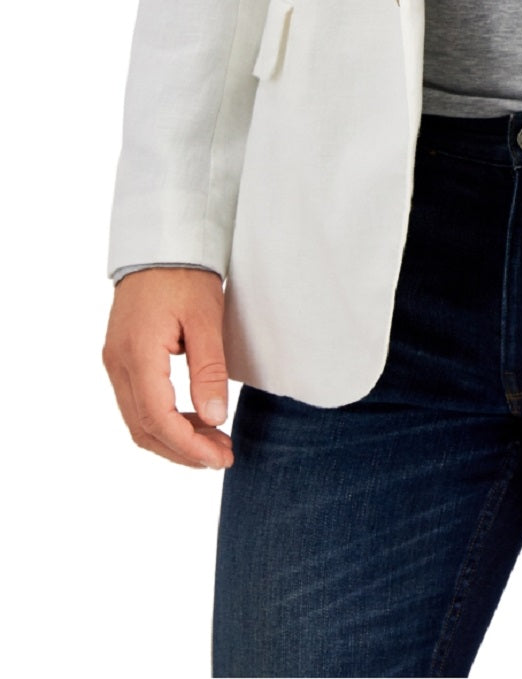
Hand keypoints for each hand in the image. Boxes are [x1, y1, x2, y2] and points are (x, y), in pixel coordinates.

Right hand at [102, 267, 233, 469]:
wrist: (162, 245)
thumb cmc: (186, 277)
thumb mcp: (207, 320)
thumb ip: (209, 370)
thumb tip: (214, 418)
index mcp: (137, 355)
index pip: (157, 418)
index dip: (189, 445)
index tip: (219, 458)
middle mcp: (118, 364)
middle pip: (143, 427)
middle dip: (183, 450)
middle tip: (222, 456)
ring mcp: (116, 362)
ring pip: (138, 419)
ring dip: (174, 438)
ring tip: (214, 444)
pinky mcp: (123, 358)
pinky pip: (138, 402)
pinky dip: (165, 420)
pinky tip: (195, 421)